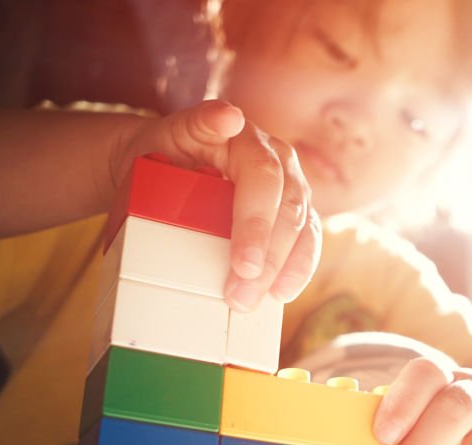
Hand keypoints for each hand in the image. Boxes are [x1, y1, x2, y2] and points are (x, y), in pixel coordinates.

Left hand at [113, 100, 319, 311]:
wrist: (165, 162)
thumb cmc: (164, 152)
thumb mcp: (168, 133)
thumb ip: (197, 123)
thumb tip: (228, 117)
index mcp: (250, 139)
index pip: (263, 179)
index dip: (255, 224)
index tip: (241, 264)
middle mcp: (280, 159)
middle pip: (287, 209)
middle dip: (267, 257)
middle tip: (240, 294)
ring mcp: (292, 186)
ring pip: (303, 227)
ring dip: (283, 269)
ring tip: (258, 300)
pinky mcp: (296, 213)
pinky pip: (307, 241)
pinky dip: (296, 269)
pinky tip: (281, 293)